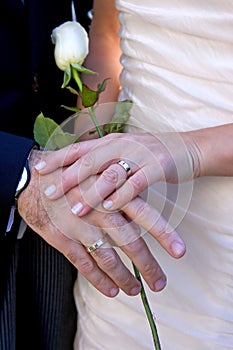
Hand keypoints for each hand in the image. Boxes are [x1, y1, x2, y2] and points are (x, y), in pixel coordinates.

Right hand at [18, 149, 172, 296]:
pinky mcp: (62, 238)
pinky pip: (83, 264)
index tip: (180, 252)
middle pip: (130, 243)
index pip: (144, 215)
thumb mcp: (98, 175)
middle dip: (148, 266)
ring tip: (136, 290)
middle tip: (160, 283)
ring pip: (108, 258)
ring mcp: (80, 226)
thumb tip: (142, 209)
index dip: (164, 234)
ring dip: (124, 278)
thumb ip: (120, 192)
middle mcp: (99, 211)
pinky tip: (111, 290)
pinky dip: (98, 280)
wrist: (33, 177)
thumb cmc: (72, 176)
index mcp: (112, 193)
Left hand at [36, 131, 198, 213]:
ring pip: (110, 173)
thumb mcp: (124, 152)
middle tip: (49, 194)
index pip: (79, 148)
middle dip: (67, 178)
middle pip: (90, 160)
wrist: (186, 148)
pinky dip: (121, 197)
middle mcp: (122, 144)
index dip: (58, 158)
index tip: (38, 169)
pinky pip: (136, 183)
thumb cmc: (150, 154)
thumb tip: (78, 172)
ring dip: (92, 193)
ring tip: (76, 209)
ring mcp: (140, 154)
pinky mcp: (158, 166)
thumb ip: (104, 160)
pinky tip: (110, 208)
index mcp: (111, 141)